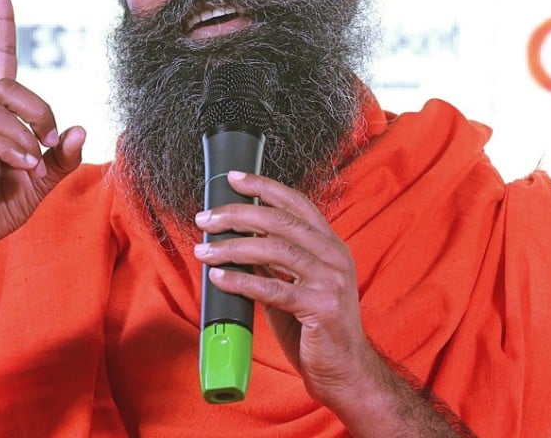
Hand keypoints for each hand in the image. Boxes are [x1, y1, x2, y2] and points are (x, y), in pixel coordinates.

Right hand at [0, 0, 84, 288]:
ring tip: (33, 165)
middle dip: (38, 108)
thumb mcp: (43, 182)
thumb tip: (80, 128)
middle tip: (49, 139)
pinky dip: (8, 149)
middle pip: (6, 85)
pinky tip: (22, 168)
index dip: (0, 24)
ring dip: (25, 136)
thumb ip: (61, 157)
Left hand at [194, 171, 376, 405]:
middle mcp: (334, 256)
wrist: (346, 372)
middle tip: (206, 218)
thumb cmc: (317, 330)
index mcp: (331, 245)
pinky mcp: (321, 306)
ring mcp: (331, 280)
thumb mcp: (295, 285)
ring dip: (232, 247)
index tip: (234, 179)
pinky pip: (272, 288)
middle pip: (280, 221)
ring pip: (274, 250)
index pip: (296, 203)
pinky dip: (241, 280)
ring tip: (204, 250)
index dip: (264, 186)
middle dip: (237, 214)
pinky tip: (219, 277)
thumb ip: (273, 262)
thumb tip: (237, 239)